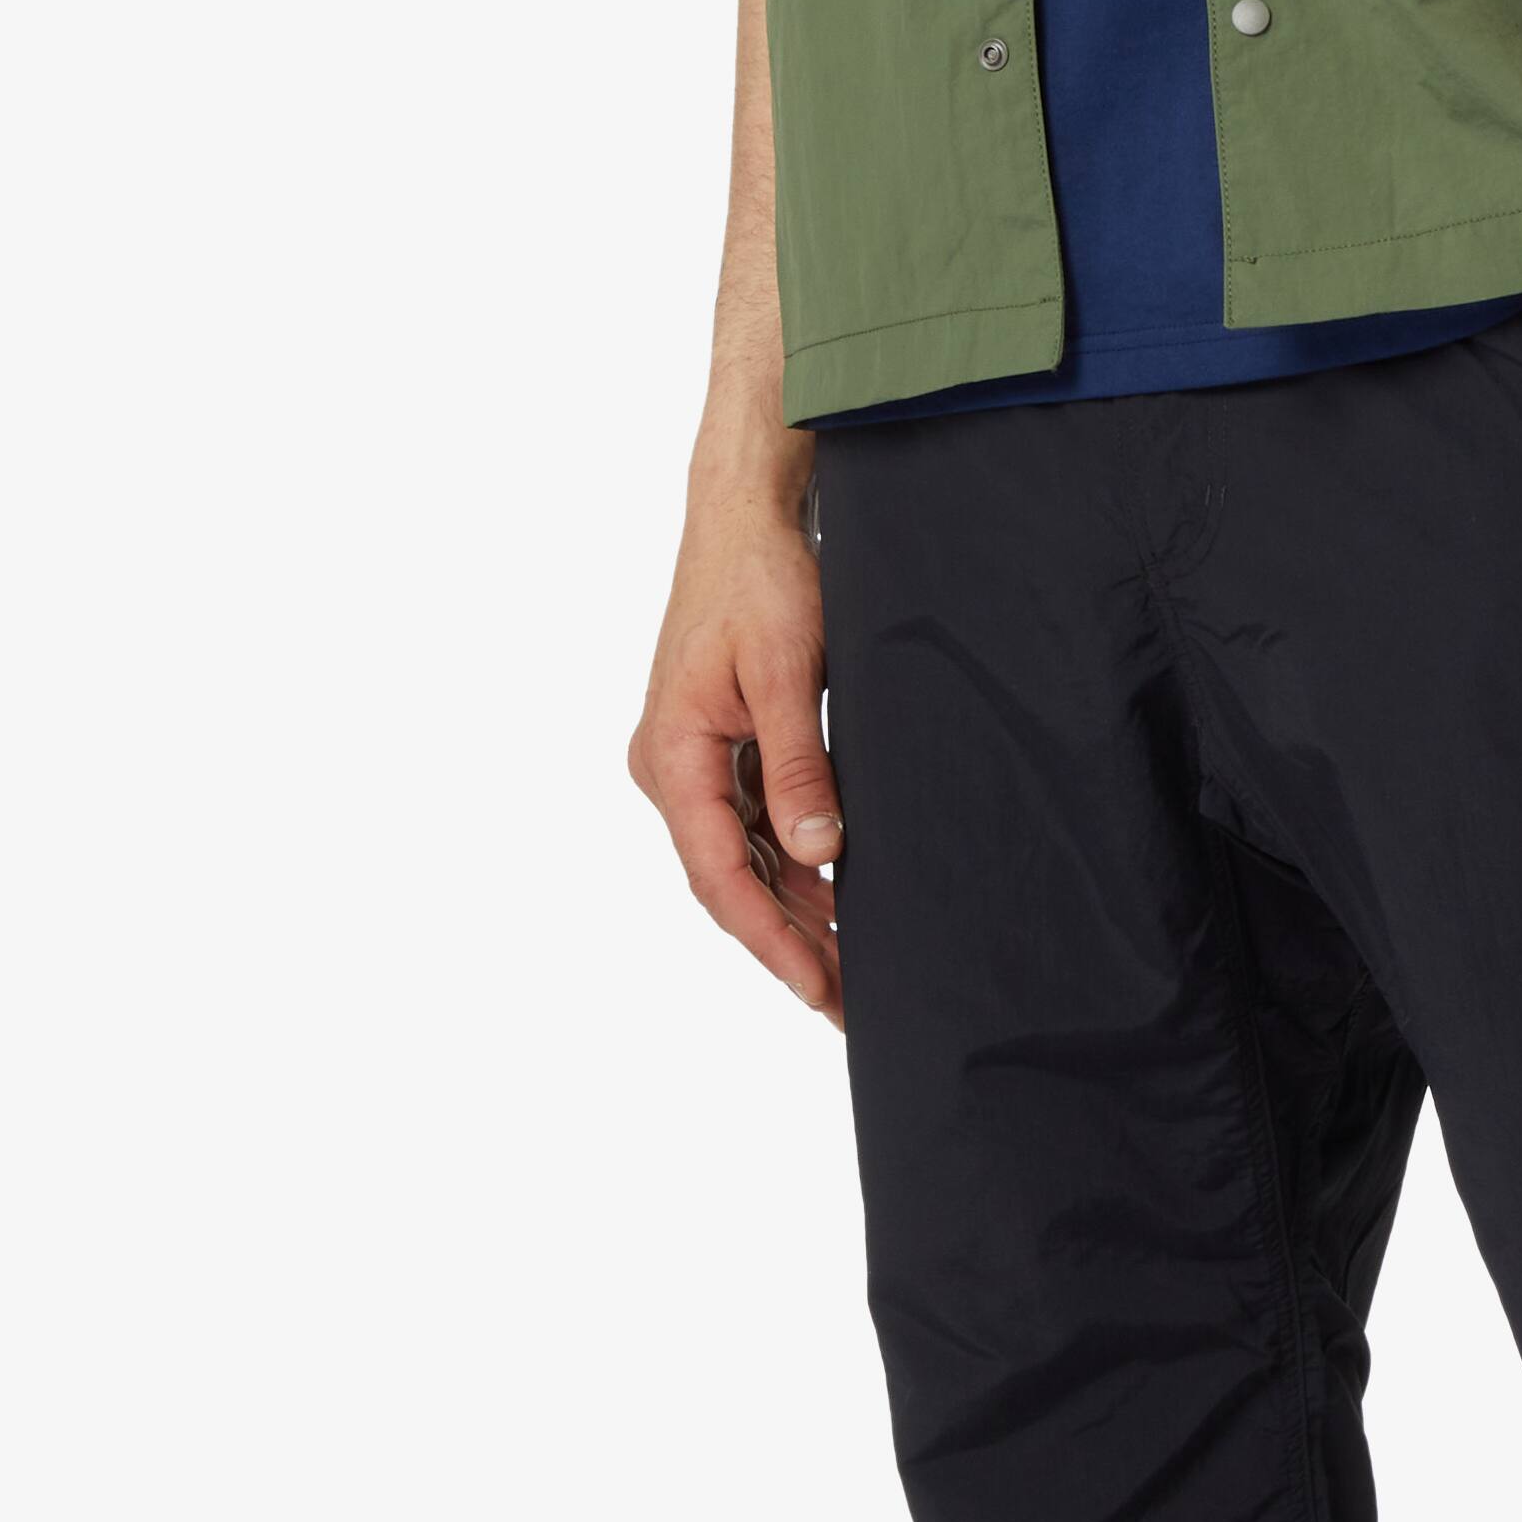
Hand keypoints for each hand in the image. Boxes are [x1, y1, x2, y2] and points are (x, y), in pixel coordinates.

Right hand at [629, 450, 842, 1021]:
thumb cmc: (761, 581)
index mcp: (672, 755)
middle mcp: (670, 768)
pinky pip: (750, 827)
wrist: (744, 518)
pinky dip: (792, 867)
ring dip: (793, 912)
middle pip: (727, 881)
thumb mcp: (789, 673)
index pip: (718, 874)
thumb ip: (801, 767)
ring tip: (851, 968)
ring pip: (741, 860)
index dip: (769, 940)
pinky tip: (835, 902)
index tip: (815, 987)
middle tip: (844, 1004)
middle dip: (786, 944)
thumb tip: (821, 853)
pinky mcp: (717, 750)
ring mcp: (690, 762)